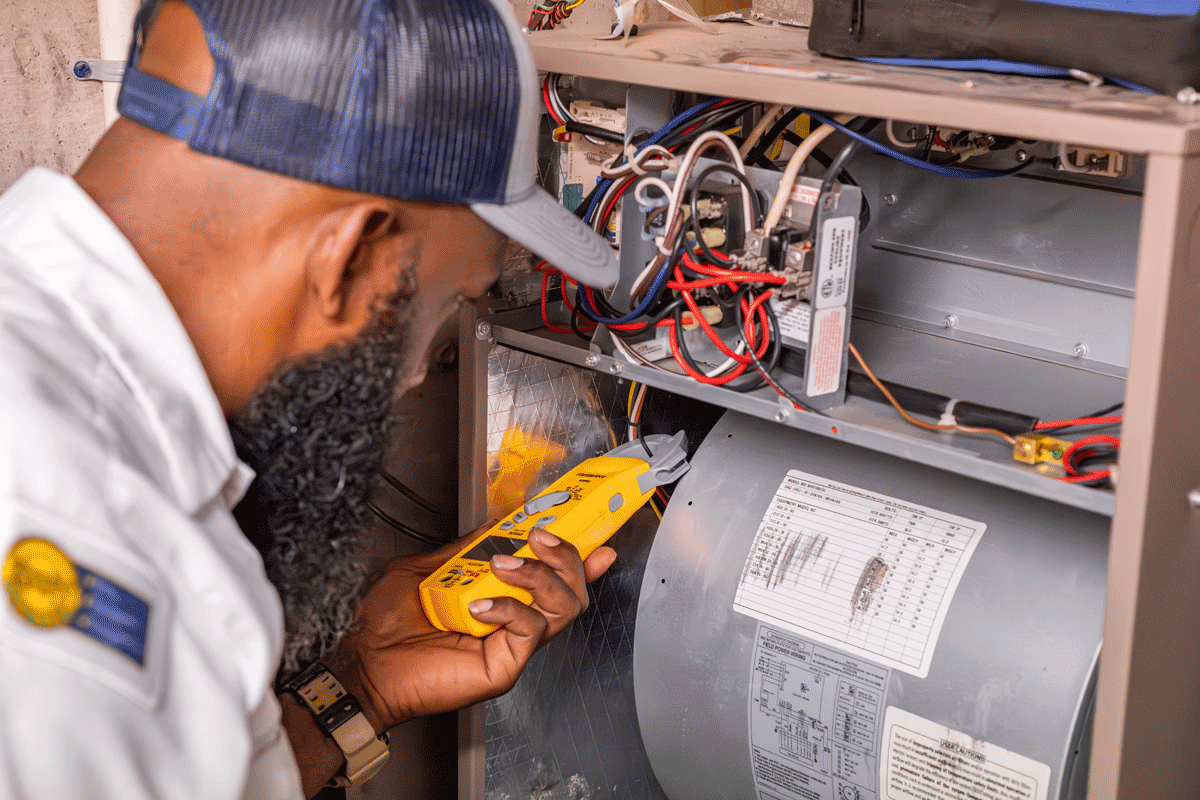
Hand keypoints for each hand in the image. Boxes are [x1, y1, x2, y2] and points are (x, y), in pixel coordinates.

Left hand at [326, 523, 616, 731]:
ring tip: (503, 564)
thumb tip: (496, 524)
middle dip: (566, 558)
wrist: (363, 663)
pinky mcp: (505, 666)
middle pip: (571, 592)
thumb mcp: (428, 569)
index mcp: (503, 601)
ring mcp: (513, 646)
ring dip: (540, 576)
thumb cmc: (387, 626)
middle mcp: (515, 623)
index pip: (556, 580)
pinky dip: (510, 607)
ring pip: (562, 608)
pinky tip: (480, 604)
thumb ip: (466, 549)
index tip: (598, 540)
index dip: (581, 561)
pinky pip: (530, 630)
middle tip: (541, 536)